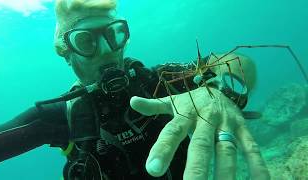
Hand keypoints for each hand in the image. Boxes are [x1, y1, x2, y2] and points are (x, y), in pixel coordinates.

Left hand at [130, 87, 269, 178]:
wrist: (222, 83)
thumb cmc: (193, 100)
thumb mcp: (173, 100)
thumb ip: (153, 105)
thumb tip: (132, 102)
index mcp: (186, 114)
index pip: (171, 132)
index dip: (162, 149)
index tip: (153, 170)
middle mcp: (206, 119)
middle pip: (201, 145)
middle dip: (196, 169)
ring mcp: (226, 123)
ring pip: (226, 149)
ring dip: (225, 172)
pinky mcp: (243, 127)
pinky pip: (251, 147)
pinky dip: (257, 164)